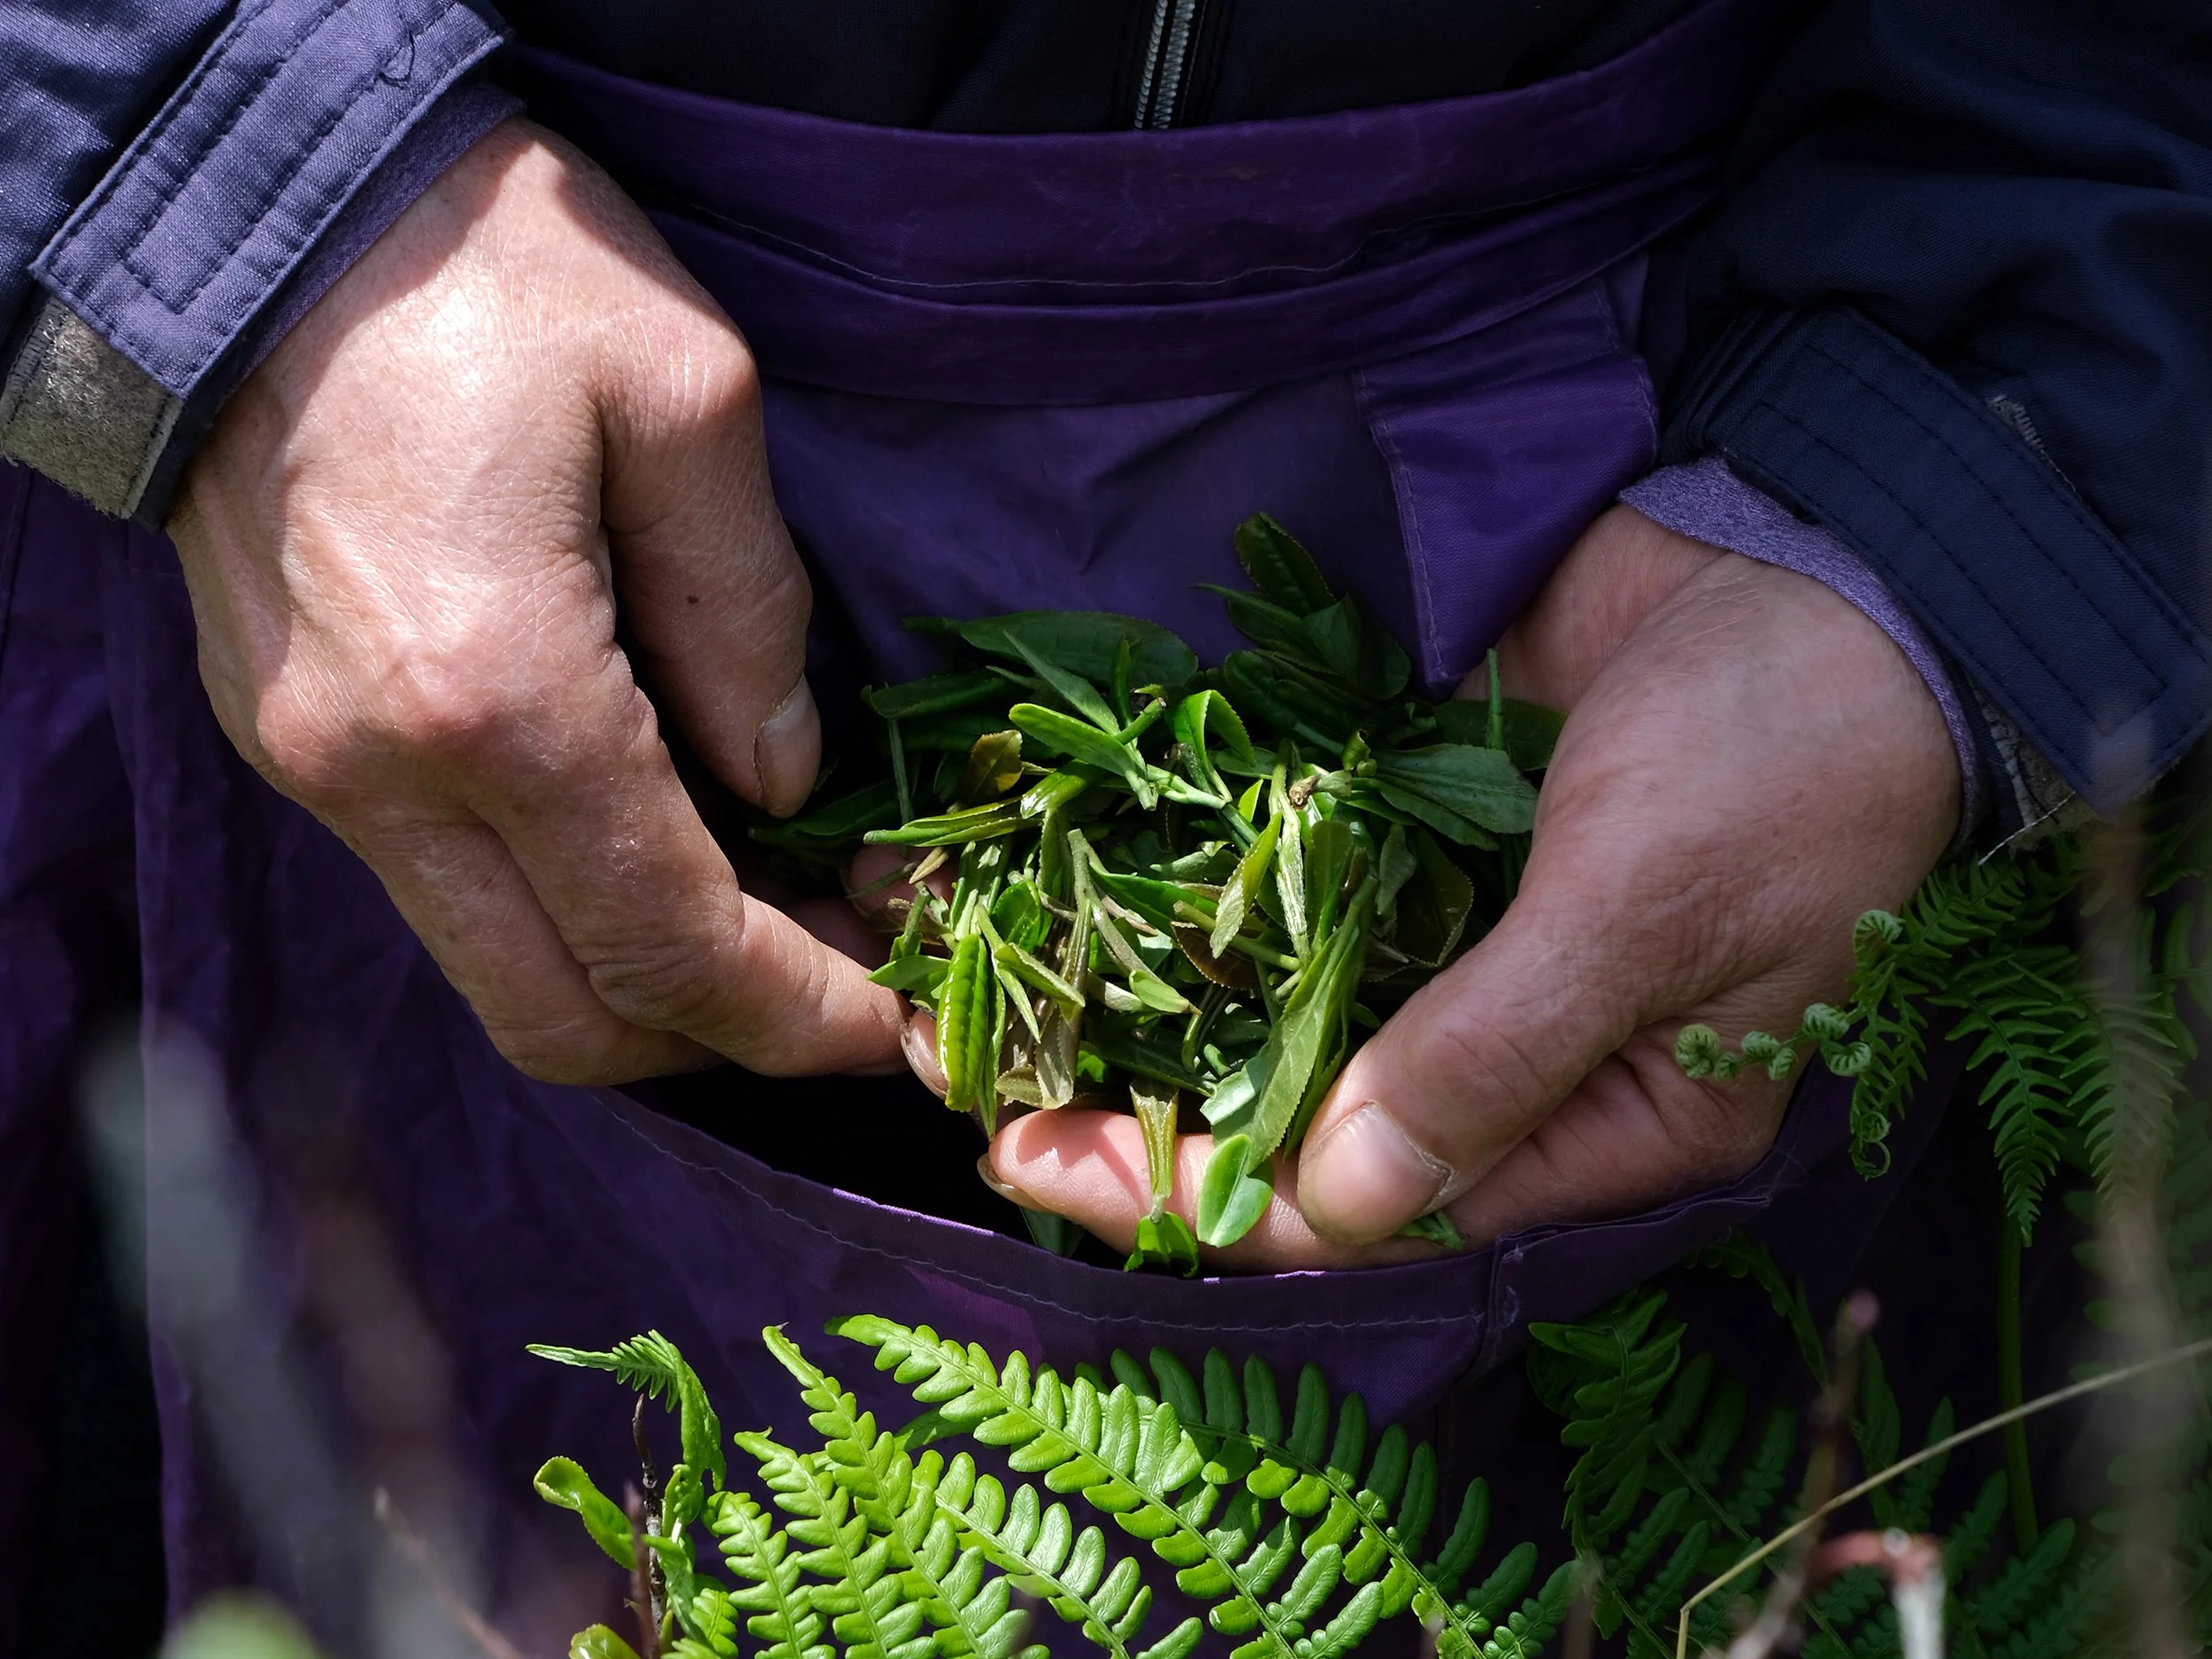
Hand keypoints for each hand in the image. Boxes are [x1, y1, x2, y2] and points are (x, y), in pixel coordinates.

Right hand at [168, 120, 903, 1082]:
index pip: (668, 945)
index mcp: (500, 699)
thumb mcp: (690, 398)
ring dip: (644, 983)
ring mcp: (317, 771)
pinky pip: (448, 894)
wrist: (257, 209)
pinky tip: (659, 844)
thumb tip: (782, 784)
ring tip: (775, 914)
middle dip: (727, 1033)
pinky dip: (565, 914)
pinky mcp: (291, 741)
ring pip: (498, 974)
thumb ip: (751, 620)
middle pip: (569, 1019)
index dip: (799, 1011)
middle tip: (853, 975)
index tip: (901, 1024)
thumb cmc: (490, 268)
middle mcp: (385, 777)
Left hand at [982, 506, 1960, 1266]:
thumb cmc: (1784, 756)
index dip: (1200, 1196)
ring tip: (986, 993)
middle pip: (1300, 1124)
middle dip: (1139, 1112)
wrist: (1824, 564)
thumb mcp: (1648, 913)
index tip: (1040, 1161)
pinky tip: (1075, 888)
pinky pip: (1290, 892)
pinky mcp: (1416, 837)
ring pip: (1275, 1013)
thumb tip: (1341, 1200)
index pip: (1373, 1206)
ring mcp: (1454, 943)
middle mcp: (1514, 1059)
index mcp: (1602, 1129)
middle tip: (966, 1082)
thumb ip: (1492, 1052)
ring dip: (1142, 1007)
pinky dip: (1194, 897)